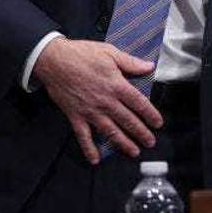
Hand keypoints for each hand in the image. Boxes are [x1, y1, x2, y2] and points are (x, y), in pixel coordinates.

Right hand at [33, 37, 161, 164]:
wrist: (53, 60)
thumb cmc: (81, 54)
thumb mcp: (110, 52)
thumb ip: (131, 62)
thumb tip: (149, 67)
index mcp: (116, 85)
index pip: (139, 103)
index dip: (150, 115)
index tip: (158, 123)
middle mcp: (106, 101)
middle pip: (128, 120)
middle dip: (141, 133)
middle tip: (150, 142)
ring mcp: (90, 111)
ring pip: (110, 131)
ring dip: (123, 143)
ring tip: (134, 151)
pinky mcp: (75, 116)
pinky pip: (83, 136)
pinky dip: (89, 149)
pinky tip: (95, 160)